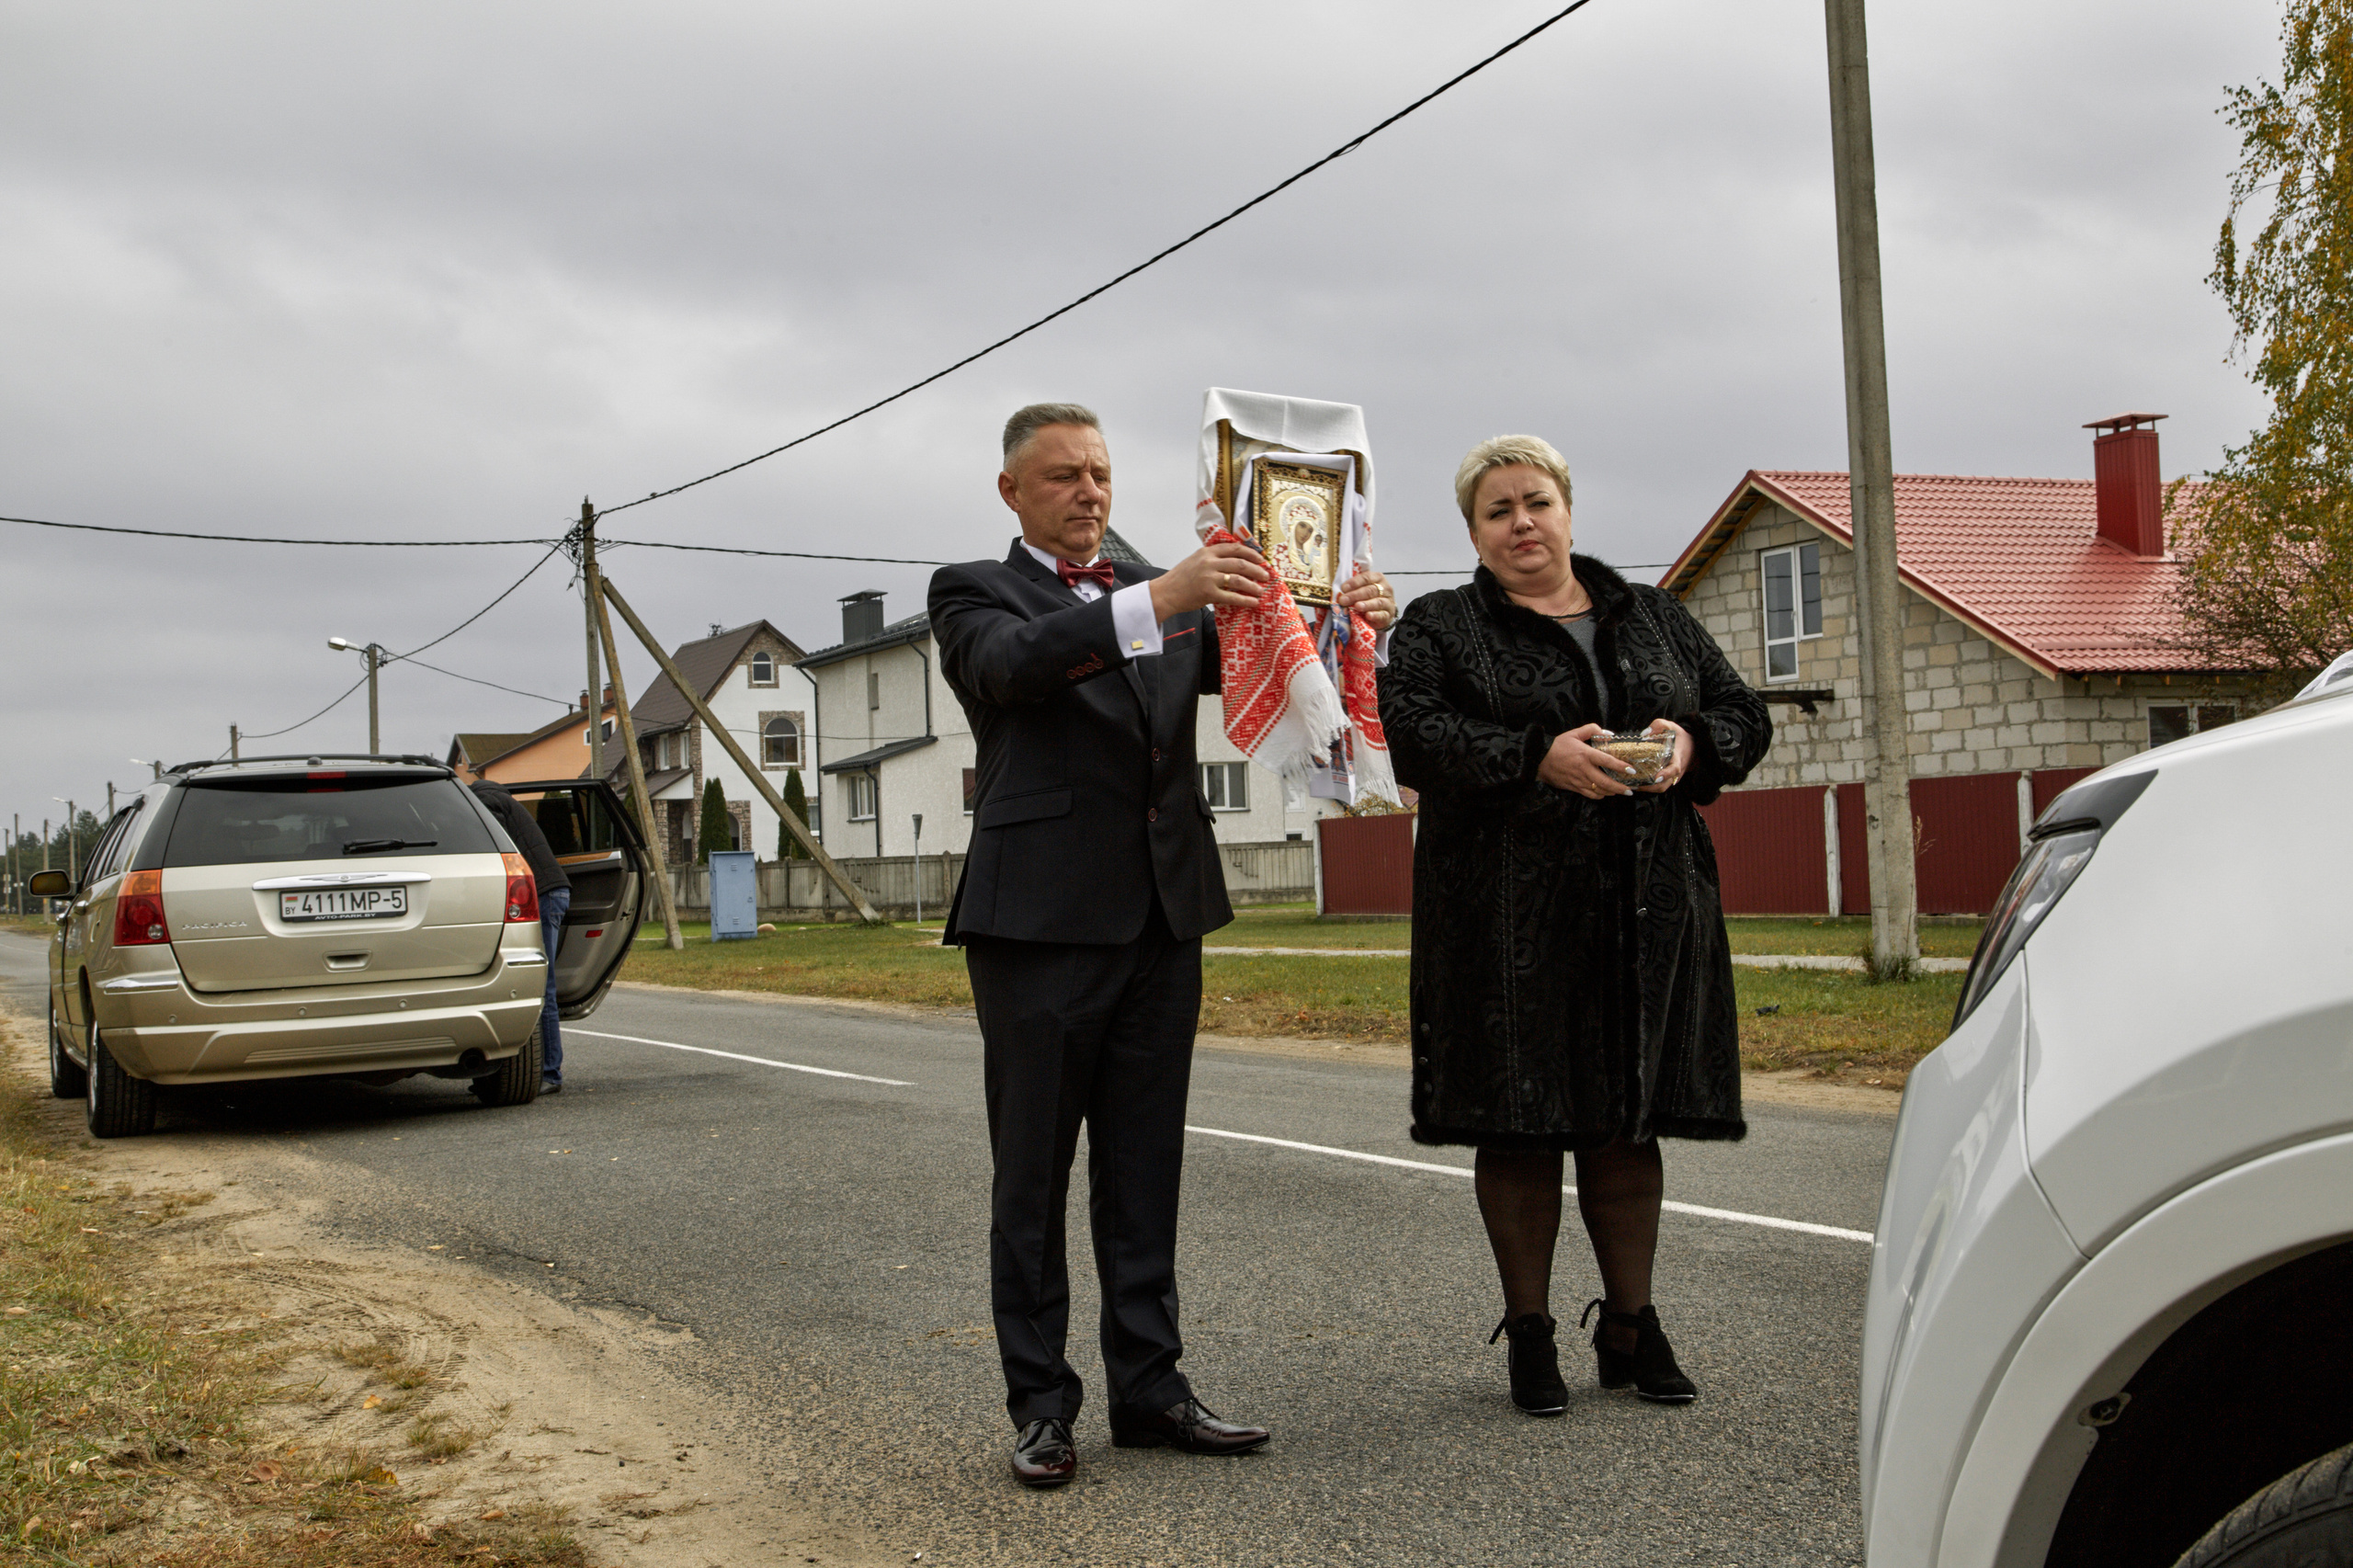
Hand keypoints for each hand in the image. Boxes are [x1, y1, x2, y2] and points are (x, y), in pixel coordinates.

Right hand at [1151, 538, 1269, 621]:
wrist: (1166, 592)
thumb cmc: (1181, 577)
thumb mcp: (1196, 559)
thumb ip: (1213, 557)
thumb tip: (1235, 560)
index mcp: (1207, 551)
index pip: (1235, 548)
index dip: (1251, 553)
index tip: (1261, 559)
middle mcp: (1209, 562)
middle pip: (1240, 563)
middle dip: (1257, 570)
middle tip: (1266, 576)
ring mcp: (1209, 578)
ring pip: (1238, 579)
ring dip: (1253, 585)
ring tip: (1261, 590)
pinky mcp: (1208, 593)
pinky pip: (1232, 597)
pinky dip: (1245, 600)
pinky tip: (1253, 603)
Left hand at [1333, 566, 1397, 630]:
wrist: (1382, 611)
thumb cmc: (1369, 598)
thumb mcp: (1362, 589)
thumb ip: (1353, 588)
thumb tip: (1339, 592)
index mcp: (1377, 578)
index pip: (1366, 577)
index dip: (1354, 582)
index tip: (1343, 588)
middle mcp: (1385, 588)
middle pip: (1371, 590)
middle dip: (1356, 595)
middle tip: (1344, 600)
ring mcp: (1388, 602)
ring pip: (1378, 602)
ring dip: (1366, 604)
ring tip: (1356, 606)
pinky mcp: (1388, 615)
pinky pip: (1382, 614)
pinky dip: (1375, 615)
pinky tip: (1368, 616)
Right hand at [1537, 723, 1639, 798]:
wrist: (1538, 760)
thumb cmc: (1557, 746)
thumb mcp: (1574, 733)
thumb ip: (1591, 729)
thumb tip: (1607, 733)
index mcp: (1585, 754)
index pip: (1607, 761)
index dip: (1621, 767)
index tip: (1632, 770)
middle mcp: (1584, 769)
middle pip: (1606, 782)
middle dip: (1620, 787)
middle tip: (1631, 788)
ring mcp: (1579, 780)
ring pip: (1599, 791)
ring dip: (1612, 792)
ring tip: (1621, 791)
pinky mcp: (1574, 787)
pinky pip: (1590, 795)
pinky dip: (1600, 795)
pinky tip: (1605, 793)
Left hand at [1633, 718, 1694, 792]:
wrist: (1693, 746)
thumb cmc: (1679, 736)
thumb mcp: (1671, 726)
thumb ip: (1660, 725)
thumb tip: (1644, 733)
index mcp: (1677, 758)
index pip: (1674, 769)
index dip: (1666, 774)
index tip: (1656, 777)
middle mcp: (1676, 771)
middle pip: (1664, 784)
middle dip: (1649, 786)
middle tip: (1633, 783)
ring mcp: (1672, 777)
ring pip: (1661, 788)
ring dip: (1647, 788)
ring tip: (1631, 784)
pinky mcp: (1669, 780)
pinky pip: (1659, 787)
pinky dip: (1648, 787)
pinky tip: (1636, 783)